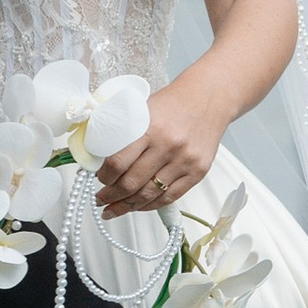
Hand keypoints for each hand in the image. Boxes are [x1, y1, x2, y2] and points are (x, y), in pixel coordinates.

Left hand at [95, 70, 226, 217]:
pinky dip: (150, 205)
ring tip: (114, 209)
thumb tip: (101, 157)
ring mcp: (184, 161)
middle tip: (100, 199)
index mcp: (150, 129)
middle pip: (131, 184)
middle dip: (110, 196)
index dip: (103, 177)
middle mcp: (168, 146)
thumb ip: (125, 132)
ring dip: (127, 205)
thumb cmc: (174, 103)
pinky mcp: (197, 172)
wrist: (209, 98)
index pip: (118, 163)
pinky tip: (138, 206)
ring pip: (149, 195)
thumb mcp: (144, 110)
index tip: (98, 179)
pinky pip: (169, 197)